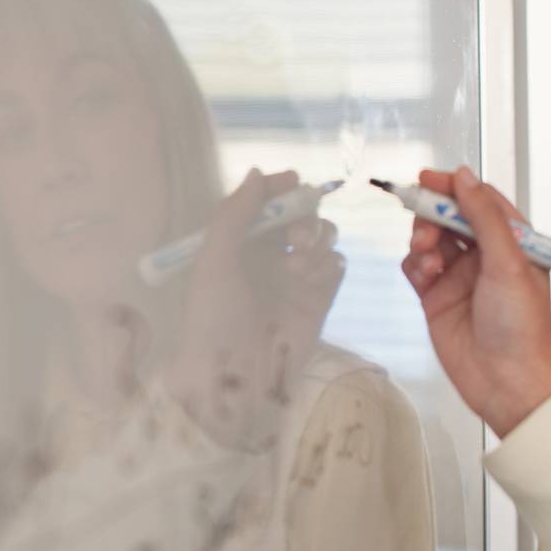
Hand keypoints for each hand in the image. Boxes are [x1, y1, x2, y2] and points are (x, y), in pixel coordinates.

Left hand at [165, 169, 345, 450]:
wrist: (235, 377)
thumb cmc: (212, 320)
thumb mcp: (212, 261)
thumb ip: (235, 214)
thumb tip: (258, 173)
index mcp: (237, 243)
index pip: (264, 202)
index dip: (279, 188)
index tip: (291, 182)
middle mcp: (268, 255)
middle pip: (302, 214)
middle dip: (303, 217)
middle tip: (294, 239)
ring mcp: (297, 276)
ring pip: (324, 236)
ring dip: (316, 242)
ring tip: (297, 268)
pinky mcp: (321, 298)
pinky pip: (338, 264)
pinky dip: (329, 264)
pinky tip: (310, 281)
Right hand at [400, 166, 550, 437]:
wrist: (506, 383)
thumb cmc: (522, 327)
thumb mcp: (508, 263)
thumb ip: (484, 217)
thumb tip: (465, 177)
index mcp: (514, 243)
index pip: (481, 201)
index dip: (455, 187)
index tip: (429, 179)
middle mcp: (487, 256)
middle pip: (450, 216)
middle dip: (433, 215)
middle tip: (426, 226)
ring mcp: (460, 276)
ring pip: (430, 239)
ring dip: (423, 240)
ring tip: (428, 258)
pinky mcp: (437, 298)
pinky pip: (416, 267)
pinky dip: (415, 265)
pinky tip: (425, 277)